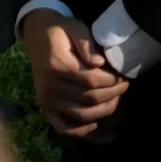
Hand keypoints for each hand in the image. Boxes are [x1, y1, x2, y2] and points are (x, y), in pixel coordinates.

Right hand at [19, 9, 128, 136]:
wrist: (36, 35)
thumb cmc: (60, 30)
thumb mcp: (74, 27)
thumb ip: (87, 43)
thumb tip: (100, 63)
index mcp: (57, 65)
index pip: (92, 81)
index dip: (113, 81)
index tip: (124, 76)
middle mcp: (50, 86)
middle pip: (90, 100)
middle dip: (114, 96)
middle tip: (124, 87)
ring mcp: (46, 100)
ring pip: (83, 116)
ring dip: (106, 113)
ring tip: (118, 103)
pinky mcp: (46, 108)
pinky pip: (66, 129)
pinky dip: (86, 134)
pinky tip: (106, 134)